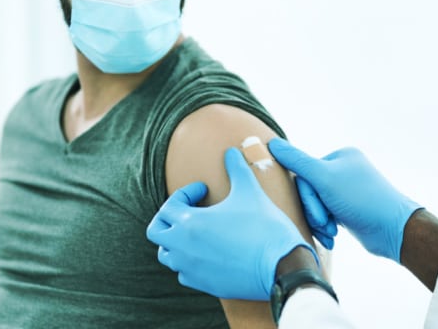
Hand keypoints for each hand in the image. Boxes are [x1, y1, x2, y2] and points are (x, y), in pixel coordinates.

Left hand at [146, 147, 317, 300]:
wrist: (281, 266)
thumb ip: (236, 168)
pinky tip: (208, 251)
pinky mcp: (205, 285)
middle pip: (156, 232)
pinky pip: (183, 274)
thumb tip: (231, 150)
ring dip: (176, 240)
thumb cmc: (264, 226)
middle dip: (169, 217)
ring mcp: (192, 269)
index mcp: (189, 223)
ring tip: (198, 230)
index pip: (168, 205)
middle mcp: (183, 248)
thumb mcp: (250, 191)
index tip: (204, 190)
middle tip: (190, 209)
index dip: (185, 193)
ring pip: (167, 255)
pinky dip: (189, 261)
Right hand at [269, 138, 422, 261]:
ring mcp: (346, 191)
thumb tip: (271, 143)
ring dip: (320, 222)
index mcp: (340, 156)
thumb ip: (296, 161)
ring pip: (316, 206)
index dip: (308, 196)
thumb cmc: (361, 199)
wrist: (392, 230)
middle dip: (315, 212)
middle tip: (326, 225)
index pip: (305, 173)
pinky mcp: (348, 210)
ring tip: (331, 234)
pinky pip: (325, 216)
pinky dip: (326, 228)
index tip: (321, 213)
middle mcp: (344, 171)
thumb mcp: (324, 178)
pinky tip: (332, 239)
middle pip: (310, 191)